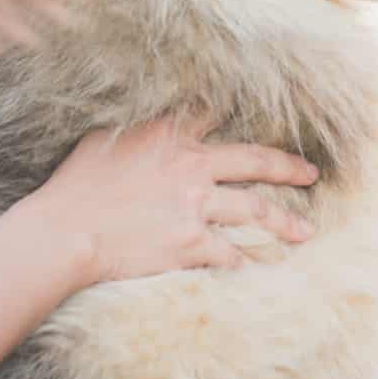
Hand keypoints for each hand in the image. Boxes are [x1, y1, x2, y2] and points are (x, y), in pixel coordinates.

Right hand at [28, 117, 319, 285]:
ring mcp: (195, 206)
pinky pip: (230, 254)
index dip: (242, 110)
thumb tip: (148, 120)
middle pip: (255, 160)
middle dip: (288, 167)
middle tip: (312, 174)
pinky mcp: (191, 243)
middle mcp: (192, 166)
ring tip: (305, 232)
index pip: (216, 113)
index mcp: (171, 135)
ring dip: (284, 222)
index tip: (267, 112)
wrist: (65, 231)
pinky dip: (246, 262)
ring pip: (255, 210)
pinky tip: (260, 268)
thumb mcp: (105, 139)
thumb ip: (138, 130)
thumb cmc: (76, 185)